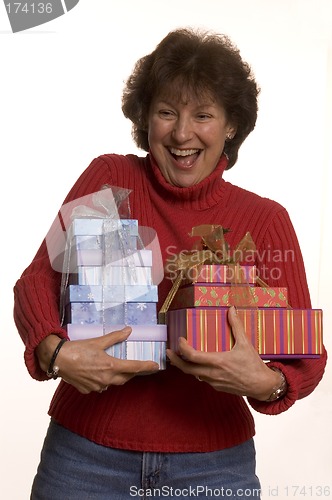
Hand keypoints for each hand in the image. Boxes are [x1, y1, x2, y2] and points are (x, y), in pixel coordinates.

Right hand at [36, 327, 158, 393]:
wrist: (57, 360)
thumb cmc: (77, 349)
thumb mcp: (98, 341)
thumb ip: (115, 337)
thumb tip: (128, 331)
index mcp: (110, 366)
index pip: (134, 368)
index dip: (146, 367)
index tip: (156, 366)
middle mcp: (106, 379)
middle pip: (126, 378)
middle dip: (133, 373)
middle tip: (140, 367)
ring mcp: (97, 386)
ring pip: (113, 383)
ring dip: (117, 376)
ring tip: (119, 369)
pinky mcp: (88, 390)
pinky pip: (100, 386)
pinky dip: (103, 380)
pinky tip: (99, 373)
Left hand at [166, 306, 281, 400]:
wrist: (262, 386)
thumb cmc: (254, 365)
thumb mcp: (245, 344)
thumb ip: (236, 326)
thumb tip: (232, 309)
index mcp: (217, 361)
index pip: (192, 356)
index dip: (182, 348)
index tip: (180, 340)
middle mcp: (212, 373)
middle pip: (186, 369)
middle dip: (175, 360)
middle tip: (168, 351)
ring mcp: (214, 382)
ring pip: (194, 374)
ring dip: (186, 366)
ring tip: (181, 356)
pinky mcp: (217, 387)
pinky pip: (203, 378)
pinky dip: (197, 371)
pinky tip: (198, 364)